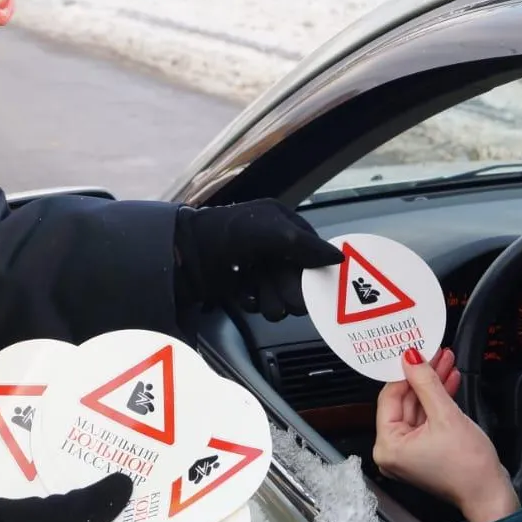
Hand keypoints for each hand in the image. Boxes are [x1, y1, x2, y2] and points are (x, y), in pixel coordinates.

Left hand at [173, 199, 342, 320]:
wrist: (181, 256)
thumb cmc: (224, 235)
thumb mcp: (268, 232)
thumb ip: (304, 244)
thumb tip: (339, 258)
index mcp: (279, 220)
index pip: (311, 248)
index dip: (312, 269)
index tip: (314, 286)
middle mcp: (270, 240)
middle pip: (295, 274)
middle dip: (290, 289)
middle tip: (286, 300)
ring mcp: (254, 263)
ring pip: (278, 290)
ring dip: (272, 298)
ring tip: (259, 298)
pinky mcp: (240, 283)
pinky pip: (260, 298)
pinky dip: (254, 301)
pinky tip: (245, 296)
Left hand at [373, 348, 518, 521]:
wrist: (491, 494)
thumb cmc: (469, 468)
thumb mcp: (446, 415)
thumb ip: (426, 382)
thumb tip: (411, 359)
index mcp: (388, 446)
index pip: (390, 397)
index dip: (405, 372)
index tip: (415, 352)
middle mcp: (393, 451)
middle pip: (405, 401)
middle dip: (423, 376)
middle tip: (434, 354)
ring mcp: (409, 453)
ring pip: (418, 408)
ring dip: (433, 385)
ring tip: (445, 362)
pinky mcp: (424, 451)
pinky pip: (427, 419)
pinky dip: (438, 401)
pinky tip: (448, 381)